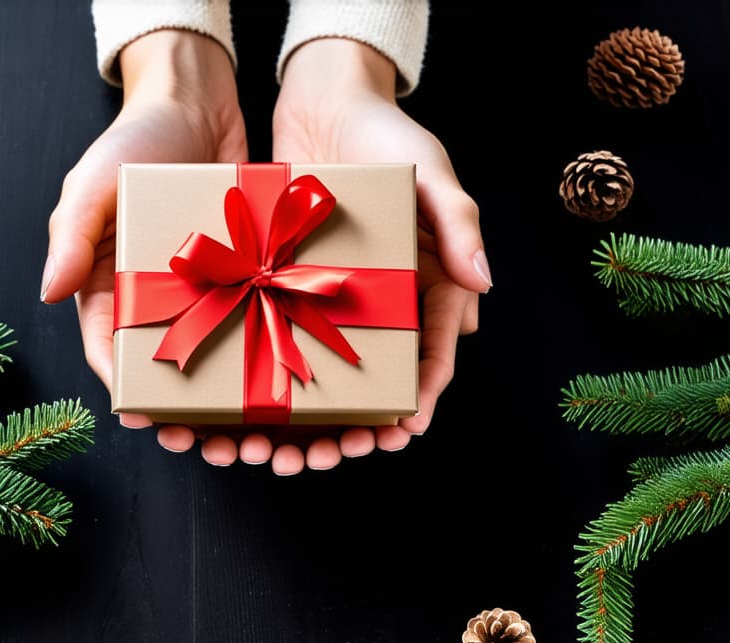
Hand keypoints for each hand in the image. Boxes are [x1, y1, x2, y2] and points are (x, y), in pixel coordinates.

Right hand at [42, 29, 245, 423]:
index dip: (123, 387)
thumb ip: (72, 235)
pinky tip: (281, 378)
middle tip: (200, 443)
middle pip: (162, 363)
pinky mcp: (241, 271)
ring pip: (209, 352)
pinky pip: (249, 318)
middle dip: (178, 407)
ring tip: (244, 429)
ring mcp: (199, 285)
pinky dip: (260, 348)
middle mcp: (151, 291)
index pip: (106, 346)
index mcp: (105, 281)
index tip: (145, 418)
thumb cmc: (135, 138)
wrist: (197, 100)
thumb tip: (47, 291)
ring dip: (221, 392)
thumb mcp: (94, 183)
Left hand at [259, 38, 488, 470]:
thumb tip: (485, 284)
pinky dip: (270, 369)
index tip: (401, 432)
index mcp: (428, 281)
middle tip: (329, 455)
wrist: (325, 100)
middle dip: (356, 422)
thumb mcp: (433, 173)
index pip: (431, 353)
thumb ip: (459, 225)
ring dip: (307, 414)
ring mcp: (338, 292)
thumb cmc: (390, 133)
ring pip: (327, 369)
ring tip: (278, 448)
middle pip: (376, 377)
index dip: (420, 397)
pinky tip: (244, 402)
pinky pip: (284, 334)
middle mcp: (385, 296)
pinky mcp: (293, 280)